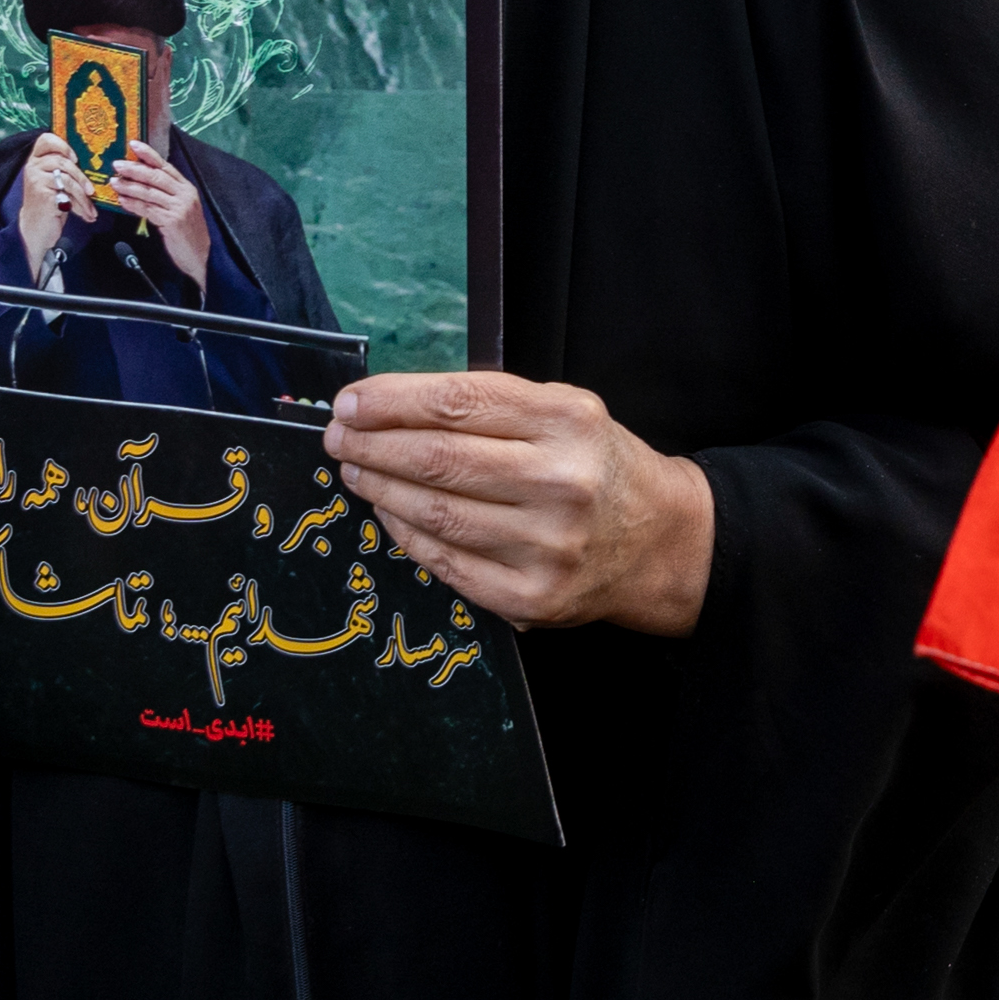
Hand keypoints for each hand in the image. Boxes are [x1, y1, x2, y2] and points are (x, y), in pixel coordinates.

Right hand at [17, 133, 86, 261]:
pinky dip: (81, 204)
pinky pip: (68, 192)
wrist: (36, 229)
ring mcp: (35, 179)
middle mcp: (33, 167)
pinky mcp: (41, 193)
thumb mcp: (57, 182)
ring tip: (91, 207)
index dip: (62, 144)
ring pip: (68, 177)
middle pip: (62, 160)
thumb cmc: (51, 203)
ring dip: (84, 195)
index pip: (45, 139)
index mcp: (37, 160)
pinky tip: (87, 214)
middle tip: (91, 190)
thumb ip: (66, 168)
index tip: (75, 158)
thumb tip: (95, 159)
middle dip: (82, 176)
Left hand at [105, 141, 211, 285]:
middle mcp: (185, 194)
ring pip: (150, 191)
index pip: (165, 166)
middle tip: (116, 164)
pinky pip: (148, 209)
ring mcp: (180, 207)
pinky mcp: (173, 221)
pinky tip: (123, 201)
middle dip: (134, 169)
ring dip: (129, 186)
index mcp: (187, 188)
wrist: (200, 256)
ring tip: (114, 182)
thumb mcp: (179, 209)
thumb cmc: (186, 233)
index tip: (133, 145)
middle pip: (156, 176)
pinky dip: (133, 204)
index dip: (149, 154)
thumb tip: (139, 184)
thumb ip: (164, 195)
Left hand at [326, 371, 710, 633]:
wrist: (661, 542)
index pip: (459, 403)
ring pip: (436, 513)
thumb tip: (392, 406)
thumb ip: (493, 407)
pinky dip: (407, 536)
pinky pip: (447, 563)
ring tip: (356, 471)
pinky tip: (389, 514)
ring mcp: (545, 546)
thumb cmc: (600, 465)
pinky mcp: (530, 598)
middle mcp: (560, 482)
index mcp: (568, 421)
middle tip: (338, 437)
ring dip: (381, 489)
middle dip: (373, 444)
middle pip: (439, 459)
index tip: (351, 401)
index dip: (393, 401)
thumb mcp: (567, 413)